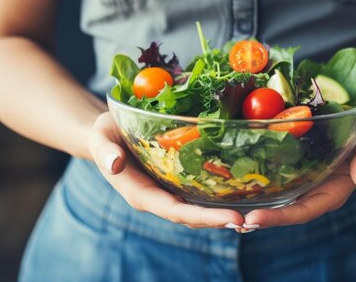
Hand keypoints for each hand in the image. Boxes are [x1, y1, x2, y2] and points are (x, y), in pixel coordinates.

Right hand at [86, 112, 244, 228]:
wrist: (107, 134)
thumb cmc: (103, 134)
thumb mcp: (100, 137)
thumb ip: (104, 151)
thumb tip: (113, 165)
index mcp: (141, 194)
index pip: (175, 211)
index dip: (203, 217)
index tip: (231, 218)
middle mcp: (158, 198)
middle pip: (192, 216)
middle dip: (220, 220)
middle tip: (253, 220)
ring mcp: (169, 191)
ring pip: (199, 208)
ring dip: (224, 212)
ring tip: (256, 213)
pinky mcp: (178, 181)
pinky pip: (200, 192)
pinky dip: (220, 195)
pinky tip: (243, 190)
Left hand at [240, 119, 355, 230]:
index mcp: (333, 192)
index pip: (304, 211)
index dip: (280, 218)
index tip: (255, 219)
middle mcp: (315, 192)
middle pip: (286, 212)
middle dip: (261, 219)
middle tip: (234, 221)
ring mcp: (304, 184)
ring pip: (278, 201)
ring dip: (255, 208)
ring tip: (228, 213)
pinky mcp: (295, 171)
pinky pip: (276, 183)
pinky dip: (258, 188)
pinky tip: (236, 188)